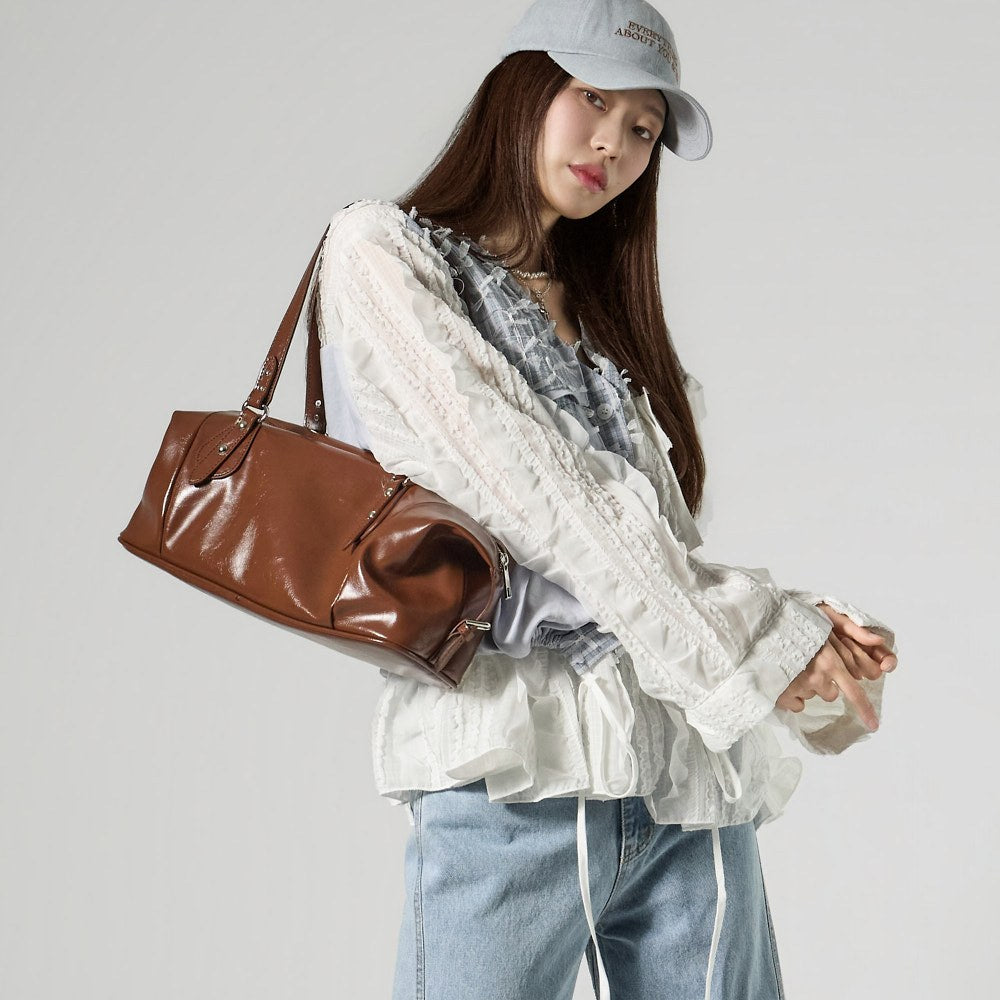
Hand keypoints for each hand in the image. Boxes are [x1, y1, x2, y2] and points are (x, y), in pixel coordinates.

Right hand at [775, 603, 896, 731]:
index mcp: (830, 662)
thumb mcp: (826, 617)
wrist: (758, 629)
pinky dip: (792, 694)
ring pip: (812, 696)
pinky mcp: (781, 695)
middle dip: (825, 683)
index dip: (865, 710)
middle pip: (831, 694)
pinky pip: (797, 704)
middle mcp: (816, 678)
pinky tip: (784, 678)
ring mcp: (798, 687)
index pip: (854, 693)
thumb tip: (878, 640)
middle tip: (811, 664)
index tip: (873, 725)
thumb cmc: (793, 620)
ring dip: (807, 686)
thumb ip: (853, 630)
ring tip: (794, 667)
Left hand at [816, 602, 897, 677]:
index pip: (887, 658)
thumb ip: (857, 629)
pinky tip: (824, 658)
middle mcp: (859, 658)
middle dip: (860, 658)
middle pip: (873, 671)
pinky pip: (839, 679)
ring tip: (830, 643)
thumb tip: (878, 640)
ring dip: (846, 661)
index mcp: (866, 644)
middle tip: (845, 641)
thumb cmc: (818, 617)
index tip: (885, 665)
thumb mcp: (837, 618)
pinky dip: (834, 669)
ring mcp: (846, 668)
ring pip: (856, 675)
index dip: (889, 663)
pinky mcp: (831, 674)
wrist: (795, 623)